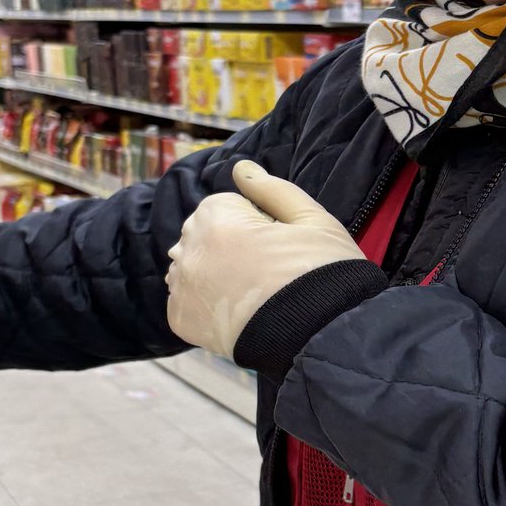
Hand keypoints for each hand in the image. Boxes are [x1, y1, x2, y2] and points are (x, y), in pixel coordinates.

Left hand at [168, 160, 363, 357]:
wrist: (322, 337)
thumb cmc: (323, 272)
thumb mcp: (312, 218)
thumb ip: (271, 189)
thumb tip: (241, 167)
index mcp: (217, 218)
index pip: (226, 206)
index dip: (257, 223)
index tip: (280, 244)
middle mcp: (190, 250)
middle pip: (204, 234)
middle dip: (229, 244)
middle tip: (268, 270)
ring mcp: (182, 288)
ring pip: (192, 266)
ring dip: (214, 272)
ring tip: (252, 293)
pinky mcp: (182, 321)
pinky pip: (186, 300)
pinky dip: (206, 303)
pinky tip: (236, 311)